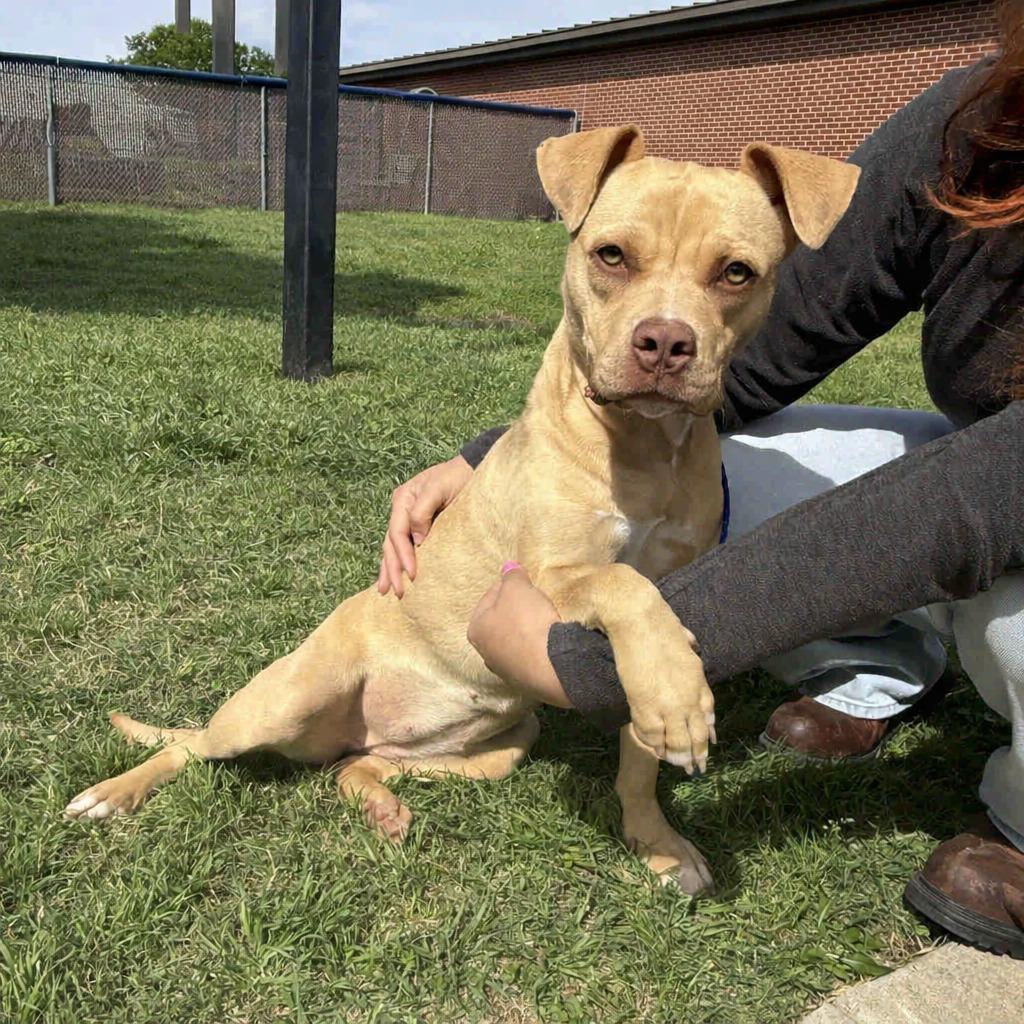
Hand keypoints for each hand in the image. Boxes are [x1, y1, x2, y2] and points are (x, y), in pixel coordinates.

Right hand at [378, 455, 473, 596]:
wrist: (472, 470)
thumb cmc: (457, 477)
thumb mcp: (439, 488)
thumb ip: (423, 510)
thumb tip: (417, 540)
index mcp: (403, 500)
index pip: (398, 533)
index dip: (403, 555)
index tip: (412, 574)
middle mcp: (401, 511)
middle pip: (391, 544)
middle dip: (392, 568)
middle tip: (397, 591)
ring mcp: (408, 519)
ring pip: (393, 548)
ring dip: (389, 569)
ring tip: (385, 591)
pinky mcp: (419, 527)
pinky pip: (404, 546)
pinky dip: (398, 562)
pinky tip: (394, 577)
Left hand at [467, 564, 571, 707]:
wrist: (551, 665)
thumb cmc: (526, 622)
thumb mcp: (518, 589)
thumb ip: (512, 576)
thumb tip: (508, 566)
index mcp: (476, 629)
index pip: (489, 597)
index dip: (508, 585)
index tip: (523, 581)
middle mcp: (484, 652)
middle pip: (500, 621)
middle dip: (515, 609)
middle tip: (533, 599)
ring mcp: (504, 670)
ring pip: (514, 640)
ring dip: (526, 629)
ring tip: (542, 620)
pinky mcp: (525, 681)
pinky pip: (529, 655)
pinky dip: (536, 646)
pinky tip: (547, 641)